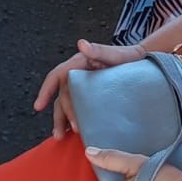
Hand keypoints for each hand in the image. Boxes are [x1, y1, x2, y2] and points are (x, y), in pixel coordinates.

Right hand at [33, 39, 147, 139]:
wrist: (142, 64)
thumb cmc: (129, 57)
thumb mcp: (115, 54)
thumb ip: (99, 50)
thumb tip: (82, 44)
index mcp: (79, 63)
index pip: (57, 76)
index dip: (46, 91)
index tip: (39, 106)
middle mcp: (77, 75)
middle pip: (63, 95)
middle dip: (62, 112)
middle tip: (72, 128)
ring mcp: (83, 87)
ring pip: (66, 104)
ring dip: (61, 120)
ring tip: (60, 136)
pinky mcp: (90, 98)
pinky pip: (76, 109)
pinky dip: (71, 120)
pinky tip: (70, 133)